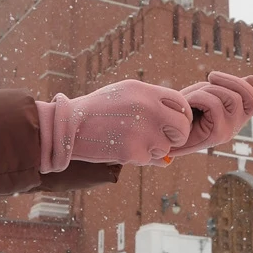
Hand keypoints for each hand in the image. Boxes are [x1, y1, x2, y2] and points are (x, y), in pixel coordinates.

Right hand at [38, 80, 192, 170]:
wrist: (69, 126)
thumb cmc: (98, 109)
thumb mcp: (125, 94)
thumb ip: (152, 104)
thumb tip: (176, 121)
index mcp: (146, 92)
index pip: (181, 104)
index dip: (183, 116)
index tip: (176, 124)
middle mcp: (148, 109)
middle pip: (182, 128)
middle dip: (177, 137)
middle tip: (165, 140)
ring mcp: (142, 132)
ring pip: (166, 148)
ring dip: (153, 149)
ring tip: (130, 140)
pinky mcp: (133, 152)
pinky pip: (148, 160)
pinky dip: (138, 158)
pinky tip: (120, 148)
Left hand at [170, 72, 252, 157]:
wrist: (163, 131)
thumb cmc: (183, 112)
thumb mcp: (206, 94)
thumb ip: (229, 88)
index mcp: (238, 112)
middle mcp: (239, 124)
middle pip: (250, 94)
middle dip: (229, 81)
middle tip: (210, 79)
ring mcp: (230, 131)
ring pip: (228, 96)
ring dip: (207, 89)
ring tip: (192, 99)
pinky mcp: (218, 135)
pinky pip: (213, 103)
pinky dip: (197, 98)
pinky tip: (188, 109)